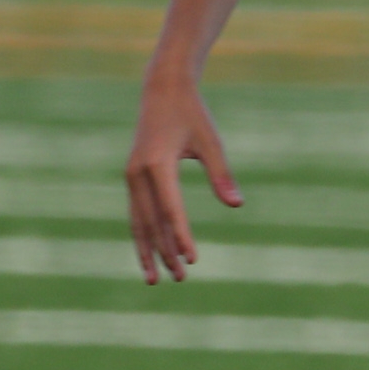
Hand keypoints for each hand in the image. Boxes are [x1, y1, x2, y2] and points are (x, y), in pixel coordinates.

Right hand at [125, 76, 240, 283]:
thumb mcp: (211, 141)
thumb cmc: (192, 115)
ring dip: (148, 250)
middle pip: (151, 221)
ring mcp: (131, 176)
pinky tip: (150, 254)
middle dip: (165, 252)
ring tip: (157, 279)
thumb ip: (221, 174)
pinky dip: (143, 235)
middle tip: (180, 278)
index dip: (181, 236)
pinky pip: (136, 213)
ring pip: (138, 221)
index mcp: (158, 163)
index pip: (170, 209)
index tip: (193, 259)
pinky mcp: (132, 177)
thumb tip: (236, 205)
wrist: (162, 91)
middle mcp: (139, 173)